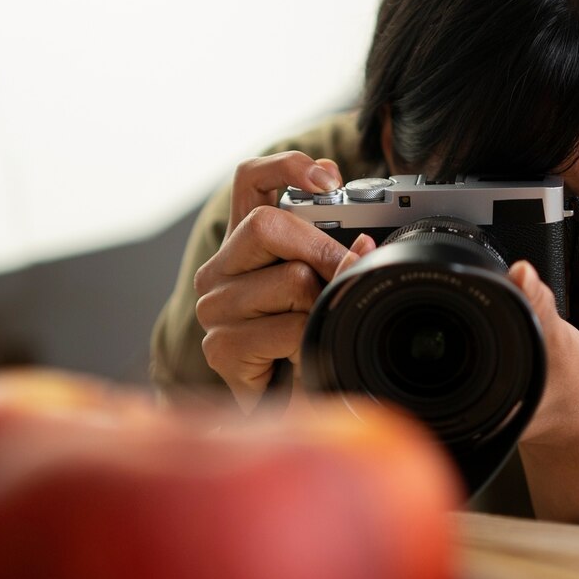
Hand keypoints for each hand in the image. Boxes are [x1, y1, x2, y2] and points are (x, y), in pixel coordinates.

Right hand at [193, 152, 373, 411]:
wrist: (294, 412)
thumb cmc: (310, 341)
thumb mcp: (327, 286)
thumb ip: (337, 250)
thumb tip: (364, 241)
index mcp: (244, 243)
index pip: (250, 179)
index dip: (288, 166)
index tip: (330, 180)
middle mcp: (219, 270)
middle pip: (267, 224)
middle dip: (322, 249)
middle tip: (346, 274)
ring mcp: (214, 309)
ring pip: (289, 280)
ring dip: (319, 308)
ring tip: (314, 331)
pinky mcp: (220, 348)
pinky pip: (286, 329)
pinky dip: (309, 344)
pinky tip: (301, 358)